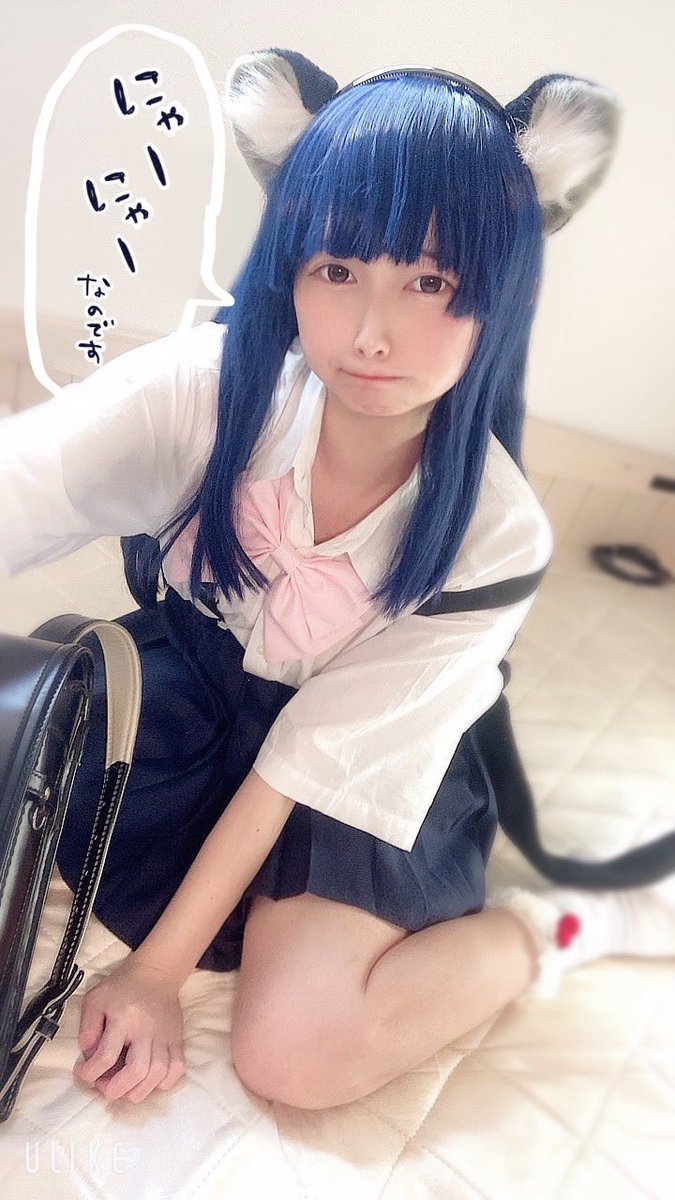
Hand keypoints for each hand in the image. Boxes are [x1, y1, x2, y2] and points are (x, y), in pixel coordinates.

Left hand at [72, 955, 185, 1102]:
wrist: (155, 973)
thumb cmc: (121, 987)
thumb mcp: (95, 999)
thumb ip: (87, 1027)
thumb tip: (89, 1055)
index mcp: (122, 1018)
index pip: (105, 1056)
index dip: (89, 1073)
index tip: (84, 1072)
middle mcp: (145, 1029)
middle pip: (137, 1070)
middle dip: (117, 1089)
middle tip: (106, 1086)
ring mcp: (164, 1035)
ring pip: (159, 1073)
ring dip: (139, 1091)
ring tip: (126, 1088)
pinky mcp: (177, 1039)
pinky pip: (177, 1068)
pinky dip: (165, 1082)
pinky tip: (150, 1082)